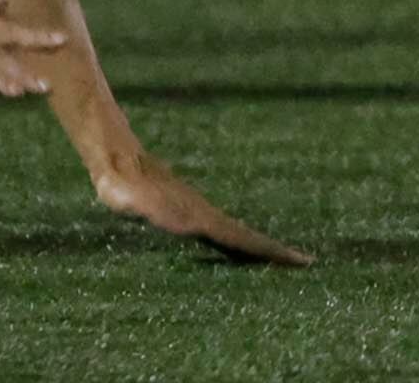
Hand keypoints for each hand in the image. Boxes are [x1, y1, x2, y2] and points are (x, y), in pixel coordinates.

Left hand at [93, 150, 312, 265]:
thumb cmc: (117, 182)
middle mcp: (200, 213)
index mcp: (196, 216)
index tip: (299, 260)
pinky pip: (217, 231)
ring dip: (257, 247)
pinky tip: (238, 251)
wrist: (113, 155)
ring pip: (232, 232)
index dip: (267, 251)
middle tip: (305, 263)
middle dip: (272, 251)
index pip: (239, 238)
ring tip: (282, 260)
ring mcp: (194, 211)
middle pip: (243, 235)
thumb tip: (186, 227)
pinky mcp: (183, 211)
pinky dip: (235, 242)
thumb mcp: (131, 199)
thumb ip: (152, 211)